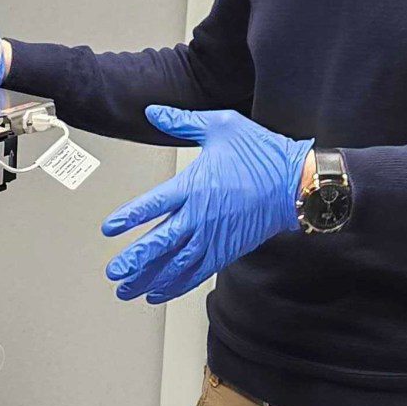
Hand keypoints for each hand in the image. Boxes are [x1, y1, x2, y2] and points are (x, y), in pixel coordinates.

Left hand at [102, 107, 314, 303]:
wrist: (296, 183)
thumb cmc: (262, 154)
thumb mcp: (221, 126)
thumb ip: (182, 122)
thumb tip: (154, 112)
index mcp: (194, 186)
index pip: (153, 205)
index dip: (129, 218)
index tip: (110, 228)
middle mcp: (200, 216)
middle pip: (159, 244)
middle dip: (133, 260)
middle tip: (114, 271)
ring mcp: (212, 237)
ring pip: (174, 266)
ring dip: (148, 279)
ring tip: (126, 289)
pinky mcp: (224, 251)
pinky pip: (194, 274)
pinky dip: (174, 286)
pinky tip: (158, 293)